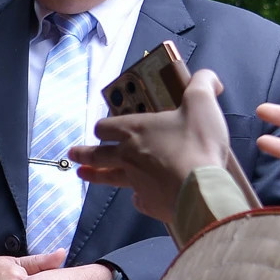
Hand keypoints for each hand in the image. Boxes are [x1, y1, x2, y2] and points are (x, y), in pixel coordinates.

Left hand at [72, 70, 232, 221]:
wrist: (202, 188)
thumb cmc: (198, 143)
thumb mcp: (202, 103)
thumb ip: (201, 85)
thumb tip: (207, 76)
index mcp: (135, 130)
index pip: (106, 126)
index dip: (103, 127)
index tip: (100, 129)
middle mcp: (128, 156)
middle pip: (98, 154)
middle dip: (84, 153)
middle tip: (72, 154)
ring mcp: (135, 181)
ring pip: (109, 177)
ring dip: (95, 175)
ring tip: (81, 175)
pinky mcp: (149, 203)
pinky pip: (138, 199)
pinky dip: (139, 197)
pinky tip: (140, 197)